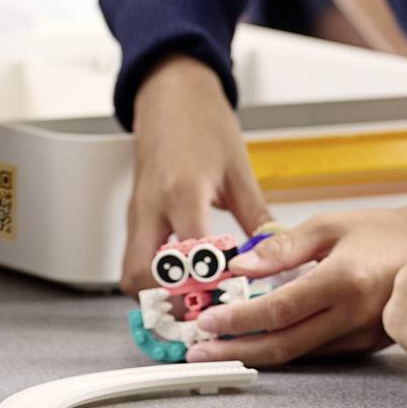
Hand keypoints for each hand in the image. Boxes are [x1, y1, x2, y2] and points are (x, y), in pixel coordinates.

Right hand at [121, 54, 274, 289]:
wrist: (169, 92)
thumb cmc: (202, 122)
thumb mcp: (239, 170)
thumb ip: (257, 218)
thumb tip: (276, 255)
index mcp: (181, 193)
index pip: (189, 256)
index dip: (210, 285)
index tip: (236, 300)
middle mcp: (150, 208)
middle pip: (140, 277)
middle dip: (169, 304)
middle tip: (205, 315)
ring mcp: (137, 213)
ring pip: (130, 273)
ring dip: (159, 295)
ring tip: (197, 304)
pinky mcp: (134, 215)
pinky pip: (136, 258)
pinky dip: (156, 279)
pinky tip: (185, 283)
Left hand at [183, 204, 406, 364]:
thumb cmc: (378, 230)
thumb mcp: (329, 226)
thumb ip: (282, 248)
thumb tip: (238, 267)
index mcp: (345, 280)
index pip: (279, 310)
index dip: (238, 320)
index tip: (205, 322)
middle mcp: (356, 315)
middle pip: (285, 345)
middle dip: (236, 350)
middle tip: (199, 351)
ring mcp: (364, 336)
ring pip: (300, 355)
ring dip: (255, 354)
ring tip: (217, 348)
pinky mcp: (368, 346)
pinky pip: (318, 353)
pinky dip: (283, 350)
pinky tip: (256, 344)